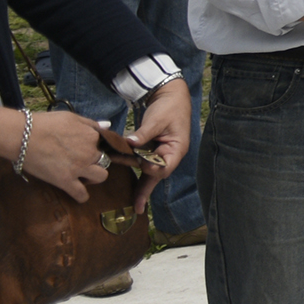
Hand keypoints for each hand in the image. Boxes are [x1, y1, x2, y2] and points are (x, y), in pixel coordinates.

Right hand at [17, 108, 118, 203]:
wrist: (21, 136)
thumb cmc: (44, 124)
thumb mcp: (70, 117)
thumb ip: (90, 123)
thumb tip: (107, 125)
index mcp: (91, 136)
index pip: (104, 144)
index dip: (96, 146)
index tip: (86, 148)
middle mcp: (90, 153)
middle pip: (104, 160)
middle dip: (95, 161)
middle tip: (81, 161)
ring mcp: (79, 168)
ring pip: (101, 177)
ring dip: (94, 177)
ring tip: (83, 175)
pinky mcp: (65, 181)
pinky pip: (81, 194)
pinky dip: (82, 196)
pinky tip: (78, 193)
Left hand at [128, 80, 193, 198]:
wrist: (169, 95)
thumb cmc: (169, 107)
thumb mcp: (158, 119)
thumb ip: (144, 133)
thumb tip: (129, 142)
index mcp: (176, 149)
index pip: (165, 166)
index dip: (154, 169)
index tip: (142, 166)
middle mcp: (169, 154)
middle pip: (156, 176)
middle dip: (146, 191)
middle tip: (137, 207)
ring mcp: (160, 153)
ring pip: (148, 173)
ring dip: (138, 184)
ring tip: (132, 202)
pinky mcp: (150, 149)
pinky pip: (142, 164)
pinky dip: (133, 170)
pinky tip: (127, 184)